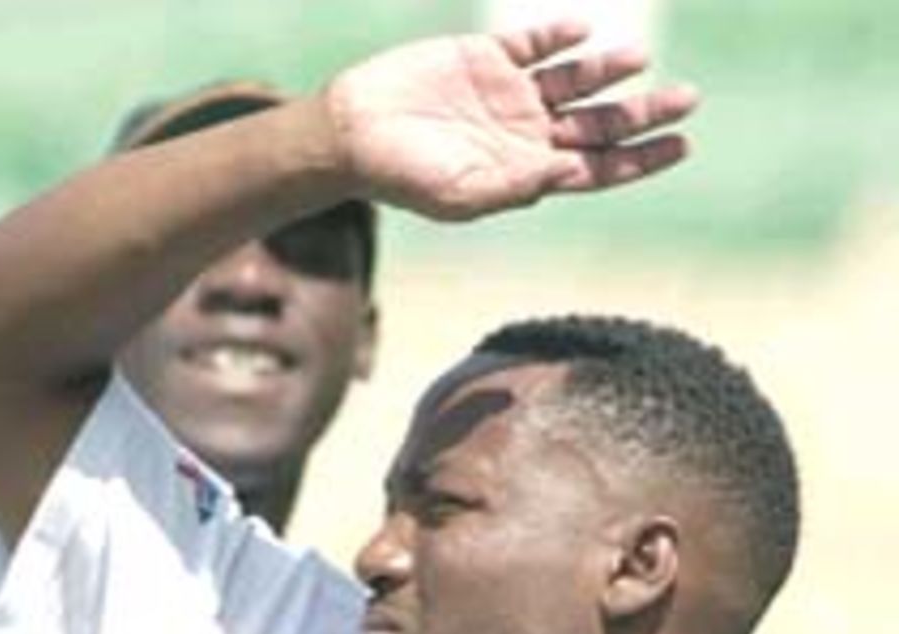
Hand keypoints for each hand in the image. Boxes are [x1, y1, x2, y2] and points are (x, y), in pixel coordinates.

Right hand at [326, 21, 698, 217]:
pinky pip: (534, 43)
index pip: (598, 167)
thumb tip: (572, 169)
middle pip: (599, 123)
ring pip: (576, 81)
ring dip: (609, 70)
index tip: (681, 147)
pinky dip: (560, 36)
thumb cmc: (402, 178)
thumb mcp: (461, 194)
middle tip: (687, 99)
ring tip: (641, 58)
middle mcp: (527, 134)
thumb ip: (518, 183)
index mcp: (527, 173)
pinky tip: (584, 30)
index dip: (640, 159)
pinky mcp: (486, 58)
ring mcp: (509, 95)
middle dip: (643, 113)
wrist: (353, 135)